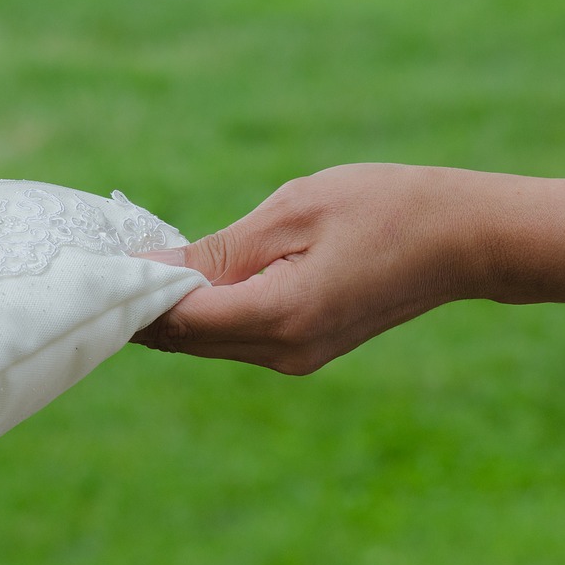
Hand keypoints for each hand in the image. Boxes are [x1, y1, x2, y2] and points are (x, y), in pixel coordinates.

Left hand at [134, 164, 484, 373]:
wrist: (468, 239)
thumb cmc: (386, 207)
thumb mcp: (293, 212)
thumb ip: (217, 251)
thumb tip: (148, 272)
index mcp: (278, 317)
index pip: (176, 320)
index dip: (131, 294)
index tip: (96, 262)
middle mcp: (283, 352)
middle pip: (184, 339)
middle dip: (142, 304)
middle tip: (106, 258)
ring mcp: (296, 357)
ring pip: (206, 341)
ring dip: (171, 308)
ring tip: (140, 260)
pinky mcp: (306, 348)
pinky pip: (236, 336)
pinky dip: (205, 310)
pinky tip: (189, 276)